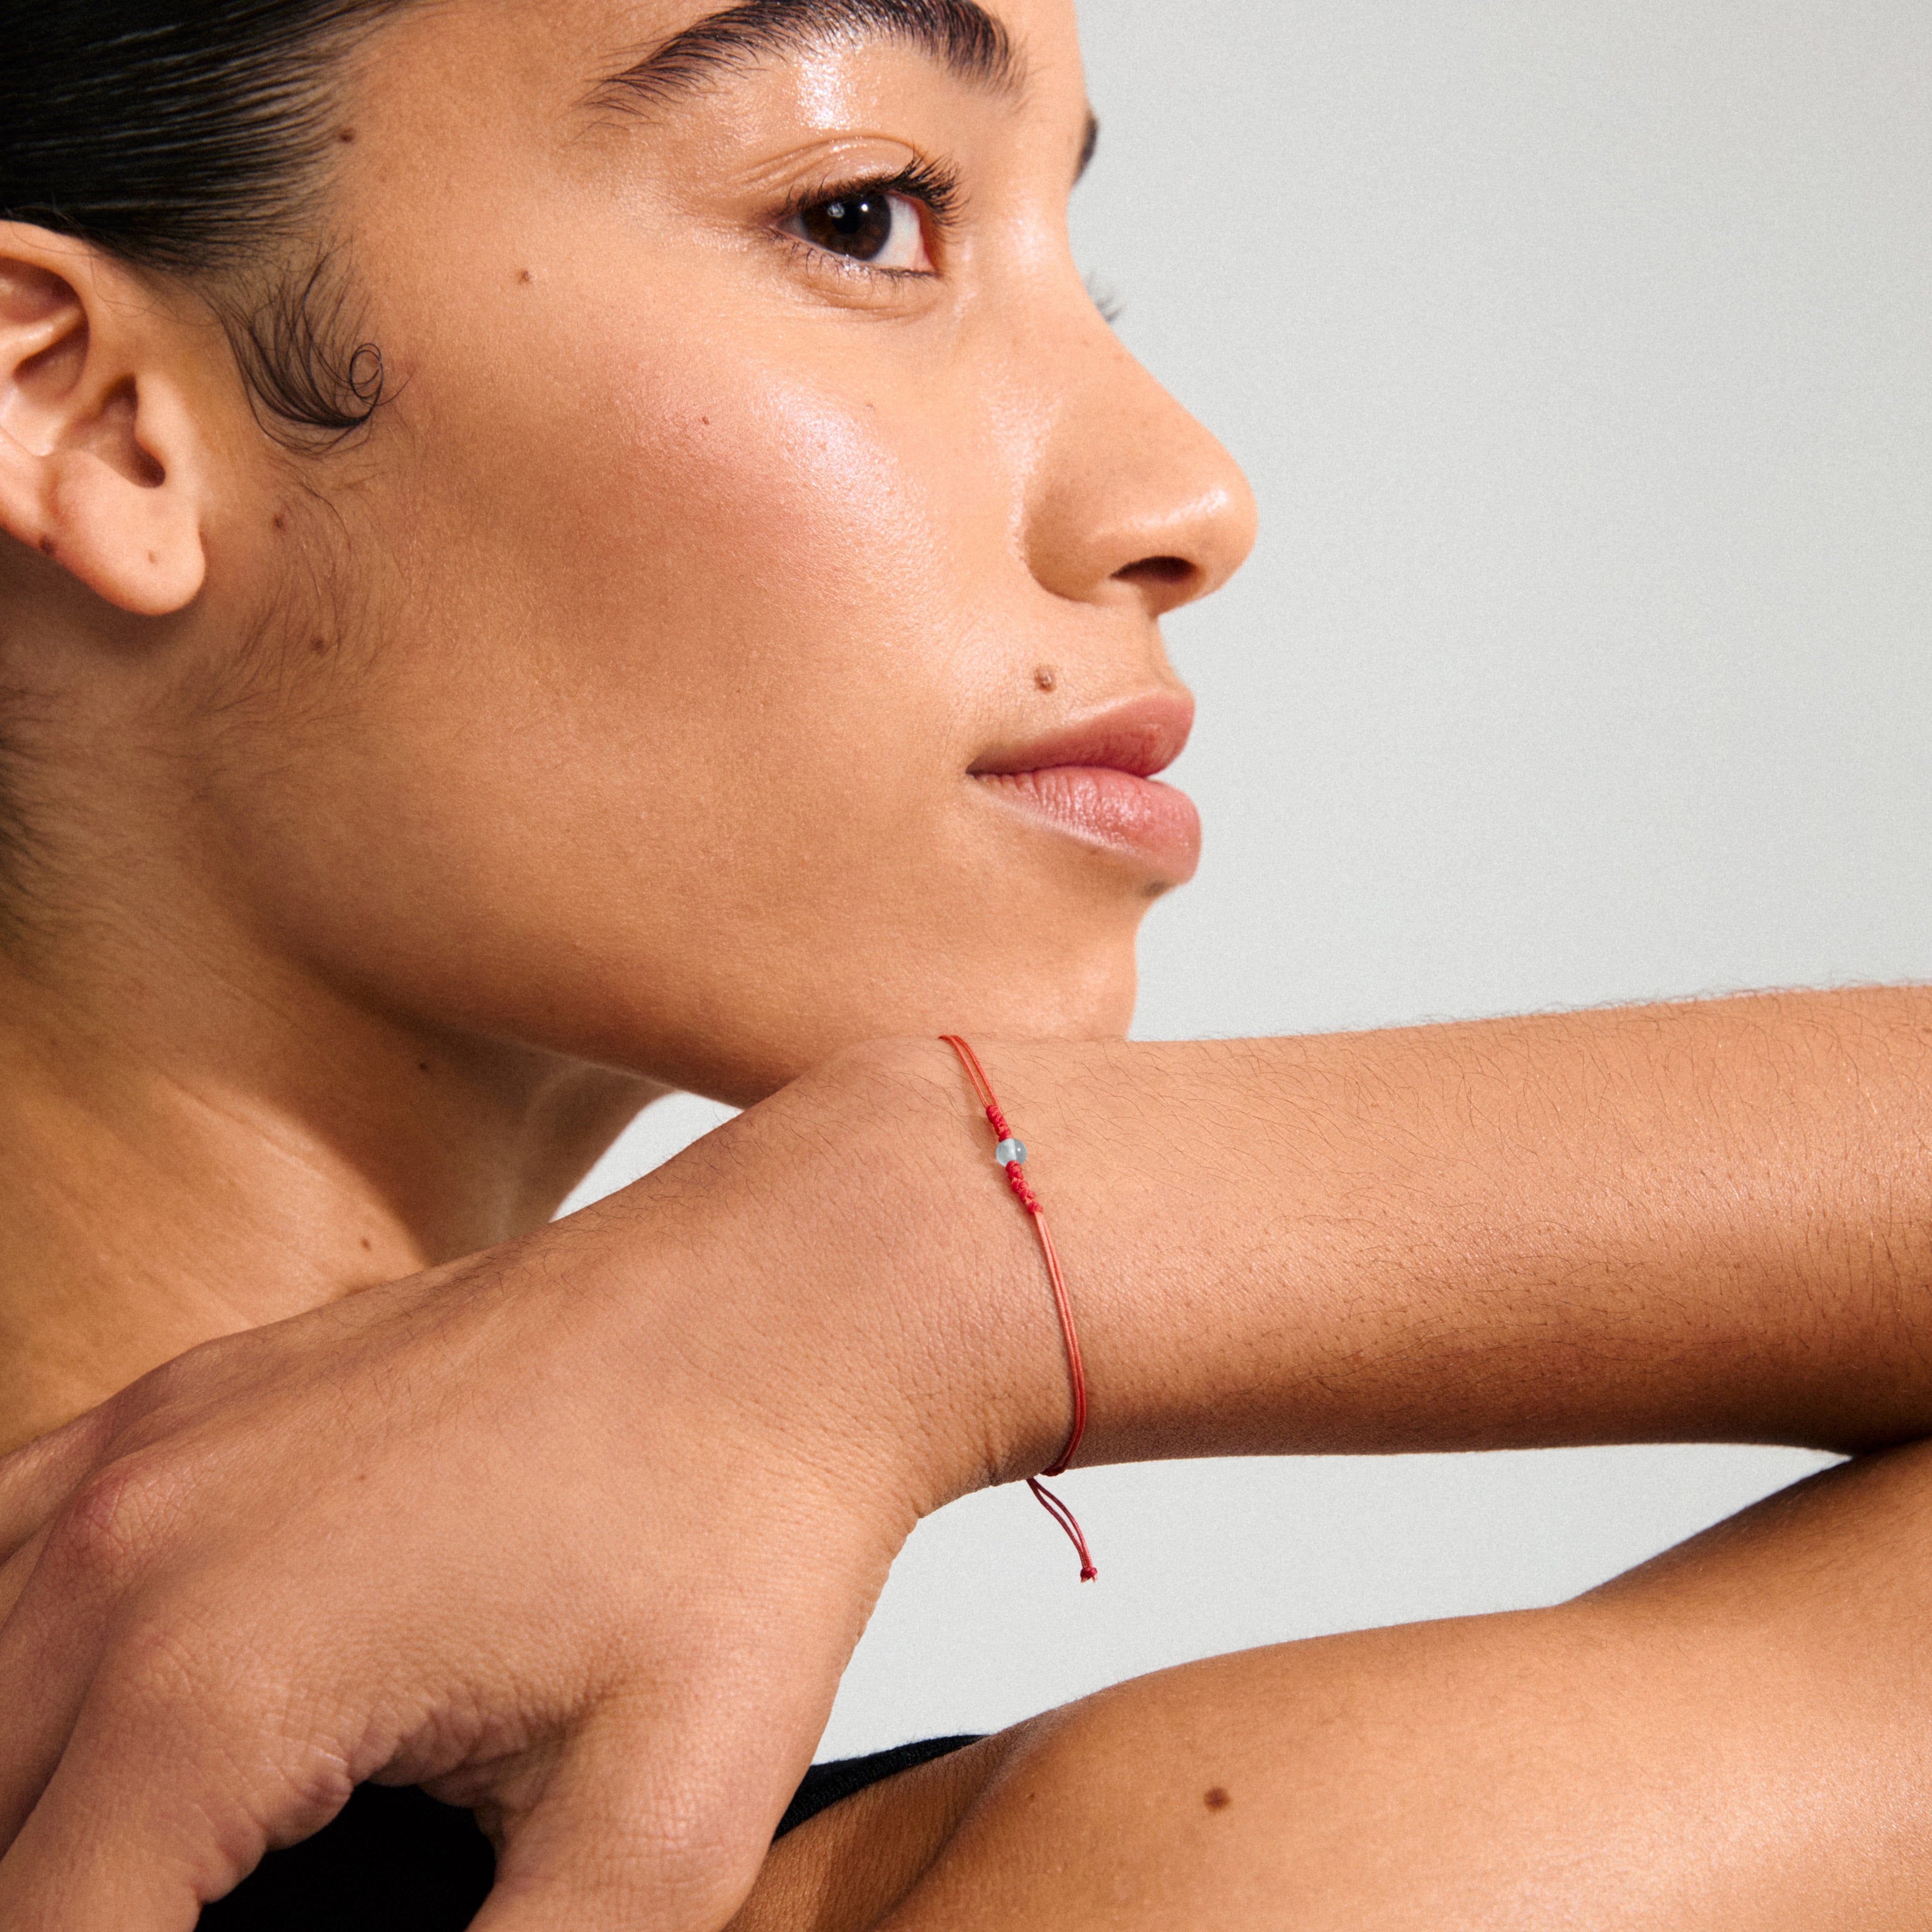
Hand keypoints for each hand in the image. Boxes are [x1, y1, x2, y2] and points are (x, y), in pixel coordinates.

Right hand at [0, 1048, 1028, 1929]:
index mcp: (211, 1685)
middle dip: (65, 1918)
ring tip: (160, 1878)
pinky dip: (25, 1675)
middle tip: (211, 1915)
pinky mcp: (188, 1396)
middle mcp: (126, 1550)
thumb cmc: (743, 1539)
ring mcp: (144, 1448)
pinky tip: (121, 1739)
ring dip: (36, 1819)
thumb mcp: (655, 1836)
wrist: (793, 1300)